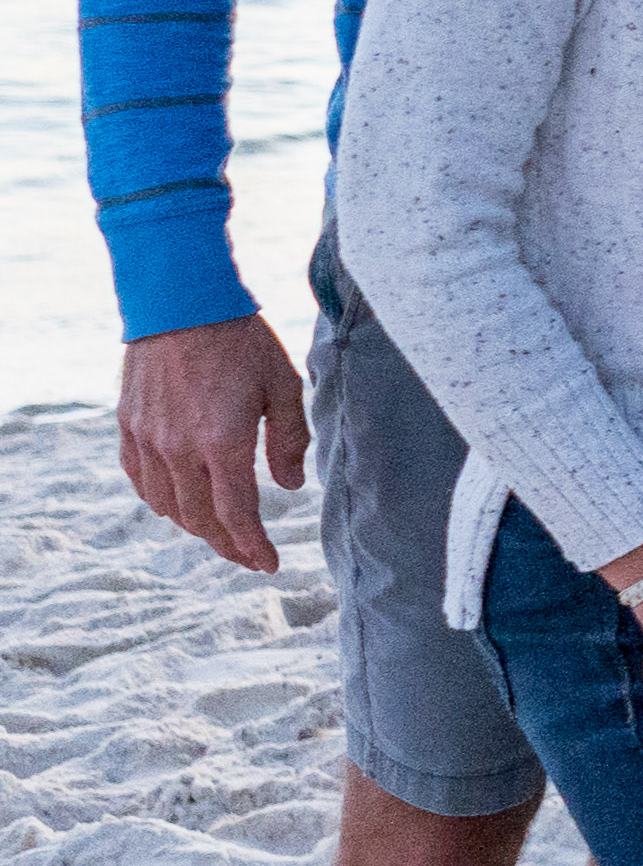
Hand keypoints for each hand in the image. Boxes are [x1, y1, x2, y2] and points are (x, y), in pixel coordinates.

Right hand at [118, 316, 307, 571]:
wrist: (180, 301)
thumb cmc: (241, 340)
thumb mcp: (283, 385)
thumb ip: (289, 440)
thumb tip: (291, 486)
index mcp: (222, 442)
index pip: (237, 514)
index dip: (252, 546)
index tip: (269, 565)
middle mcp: (178, 448)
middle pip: (200, 519)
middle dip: (227, 545)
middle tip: (249, 556)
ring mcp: (147, 439)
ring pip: (167, 505)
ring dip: (194, 526)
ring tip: (221, 532)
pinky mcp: (128, 426)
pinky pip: (139, 480)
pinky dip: (161, 500)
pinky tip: (179, 503)